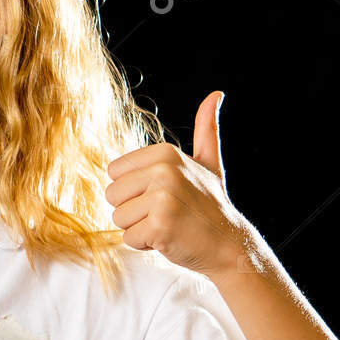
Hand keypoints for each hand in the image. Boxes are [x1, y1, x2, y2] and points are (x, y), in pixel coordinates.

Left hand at [103, 91, 253, 277]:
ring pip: (118, 218)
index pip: (114, 172)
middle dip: (133, 210)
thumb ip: (206, 130)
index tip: (161, 194)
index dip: (132, 189)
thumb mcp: (209, 162)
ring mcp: (163, 198)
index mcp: (165, 153)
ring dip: (138, 227)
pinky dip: (146, 244)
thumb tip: (216, 94)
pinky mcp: (160, 226)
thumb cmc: (209, 204)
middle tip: (164, 212)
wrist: (227, 242)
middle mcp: (164, 171)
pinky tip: (169, 238)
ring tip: (167, 224)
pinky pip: (130, 238)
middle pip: (112, 195)